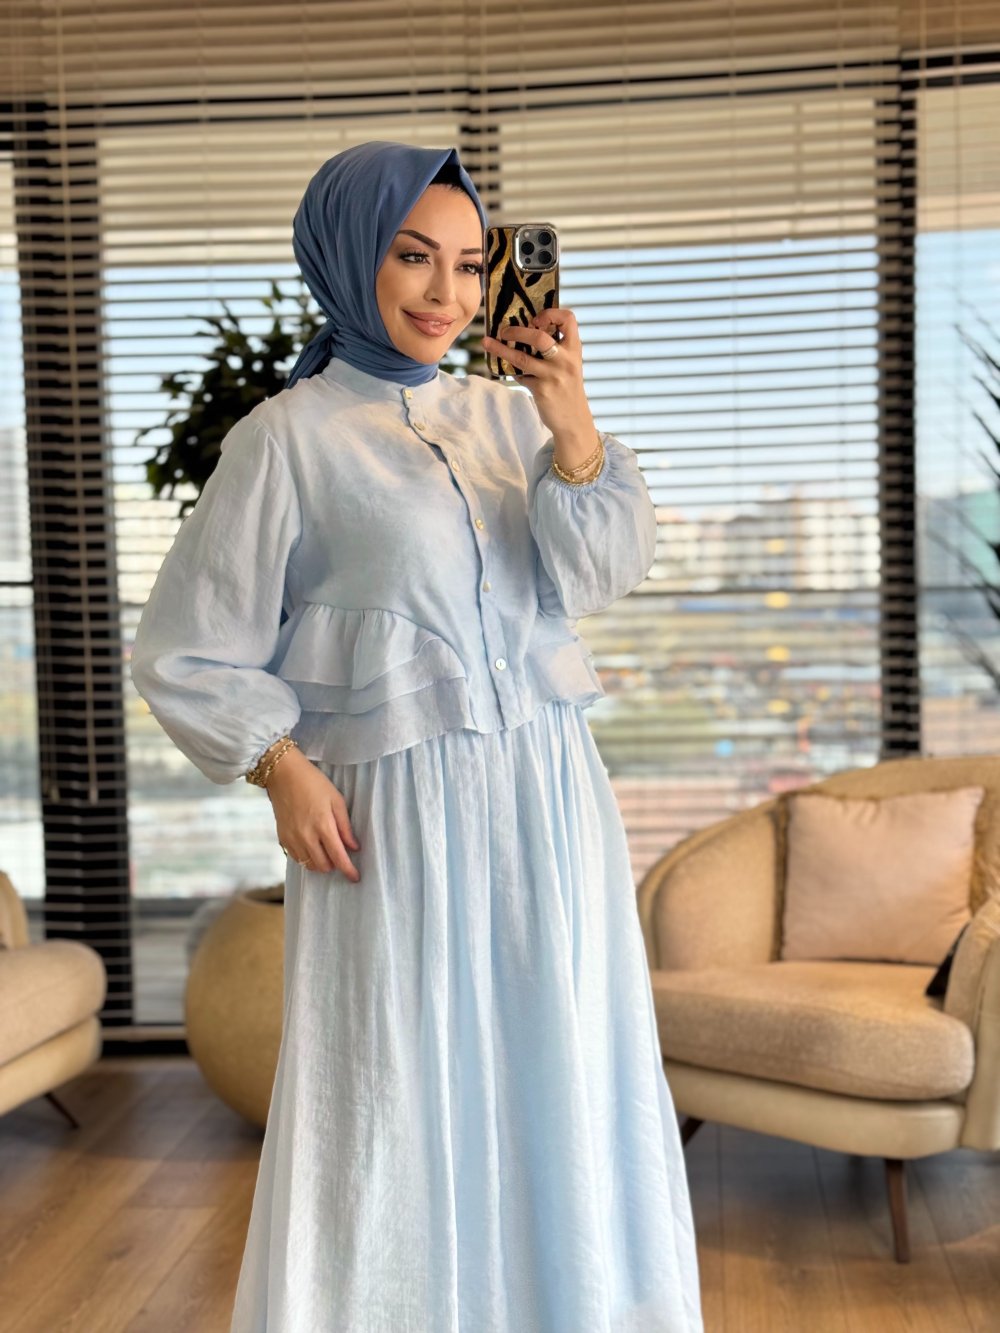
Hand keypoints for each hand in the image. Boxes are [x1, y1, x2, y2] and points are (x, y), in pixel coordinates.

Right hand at [267, 749, 360, 881]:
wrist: (283, 775)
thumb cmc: (314, 783)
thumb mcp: (336, 800)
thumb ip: (345, 826)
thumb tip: (354, 847)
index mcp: (323, 825)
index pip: (338, 856)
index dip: (348, 870)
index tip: (355, 877)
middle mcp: (306, 836)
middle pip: (324, 865)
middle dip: (335, 865)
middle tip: (341, 856)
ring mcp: (292, 838)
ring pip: (309, 865)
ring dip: (321, 863)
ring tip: (327, 852)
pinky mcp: (282, 838)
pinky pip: (297, 858)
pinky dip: (307, 858)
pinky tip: (312, 848)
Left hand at [482, 307, 596, 446]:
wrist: (574, 419)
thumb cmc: (567, 386)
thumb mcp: (569, 363)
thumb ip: (555, 347)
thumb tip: (524, 329)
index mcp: (574, 348)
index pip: (568, 318)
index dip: (550, 313)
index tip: (535, 319)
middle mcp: (566, 360)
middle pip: (539, 337)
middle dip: (517, 331)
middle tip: (504, 330)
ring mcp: (553, 376)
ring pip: (522, 358)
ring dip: (501, 349)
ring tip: (487, 343)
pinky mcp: (542, 391)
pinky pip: (520, 376)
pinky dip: (512, 372)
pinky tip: (508, 371)